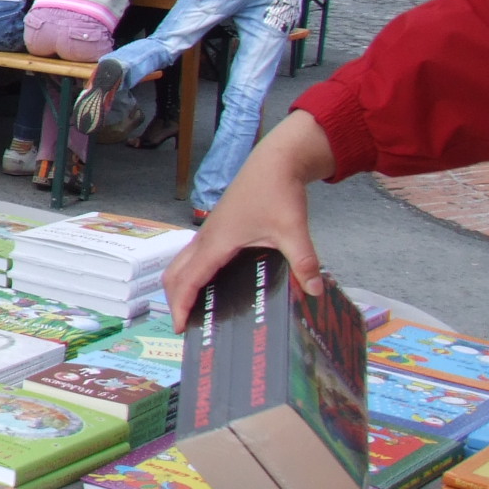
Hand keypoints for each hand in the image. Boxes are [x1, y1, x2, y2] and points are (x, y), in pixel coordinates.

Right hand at [160, 110, 333, 326]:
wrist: (273, 162)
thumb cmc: (277, 192)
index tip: (180, 327)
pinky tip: (210, 282)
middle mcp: (206, 239)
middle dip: (173, 299)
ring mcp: (209, 233)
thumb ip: (303, 262)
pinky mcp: (216, 228)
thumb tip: (315, 291)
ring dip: (179, 285)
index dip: (181, 304)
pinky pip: (192, 255)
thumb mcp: (293, 230)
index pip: (188, 279)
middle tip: (185, 323)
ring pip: (180, 263)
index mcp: (217, 243)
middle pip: (173, 273)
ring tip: (192, 307)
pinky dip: (190, 273)